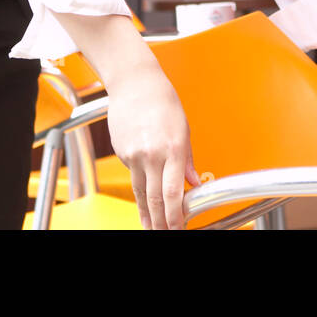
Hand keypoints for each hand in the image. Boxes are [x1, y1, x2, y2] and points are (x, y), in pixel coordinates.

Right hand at [106, 67, 200, 228]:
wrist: (135, 84)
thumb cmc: (163, 101)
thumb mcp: (184, 130)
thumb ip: (188, 160)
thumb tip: (194, 183)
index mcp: (174, 148)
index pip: (173, 193)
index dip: (175, 216)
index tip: (179, 226)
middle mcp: (152, 154)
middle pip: (155, 199)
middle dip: (161, 221)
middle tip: (166, 233)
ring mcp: (134, 155)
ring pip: (141, 192)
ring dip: (147, 214)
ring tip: (152, 228)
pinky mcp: (122, 153)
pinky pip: (133, 175)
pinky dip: (140, 188)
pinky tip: (145, 196)